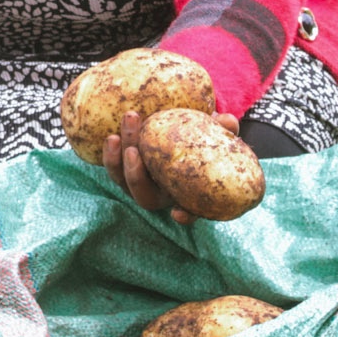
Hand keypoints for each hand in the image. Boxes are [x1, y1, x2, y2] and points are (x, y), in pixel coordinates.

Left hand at [103, 109, 241, 224]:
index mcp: (187, 192)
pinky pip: (114, 168)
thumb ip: (224, 129)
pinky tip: (111, 136)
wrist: (181, 127)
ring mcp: (141, 183)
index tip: (179, 212)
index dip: (185, 215)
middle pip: (144, 195)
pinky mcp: (125, 168)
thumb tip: (227, 120)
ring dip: (117, 161)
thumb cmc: (203, 135)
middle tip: (134, 149)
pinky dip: (110, 155)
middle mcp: (162, 193)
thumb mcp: (217, 132)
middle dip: (135, 175)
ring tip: (117, 135)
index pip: (190, 212)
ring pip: (124, 182)